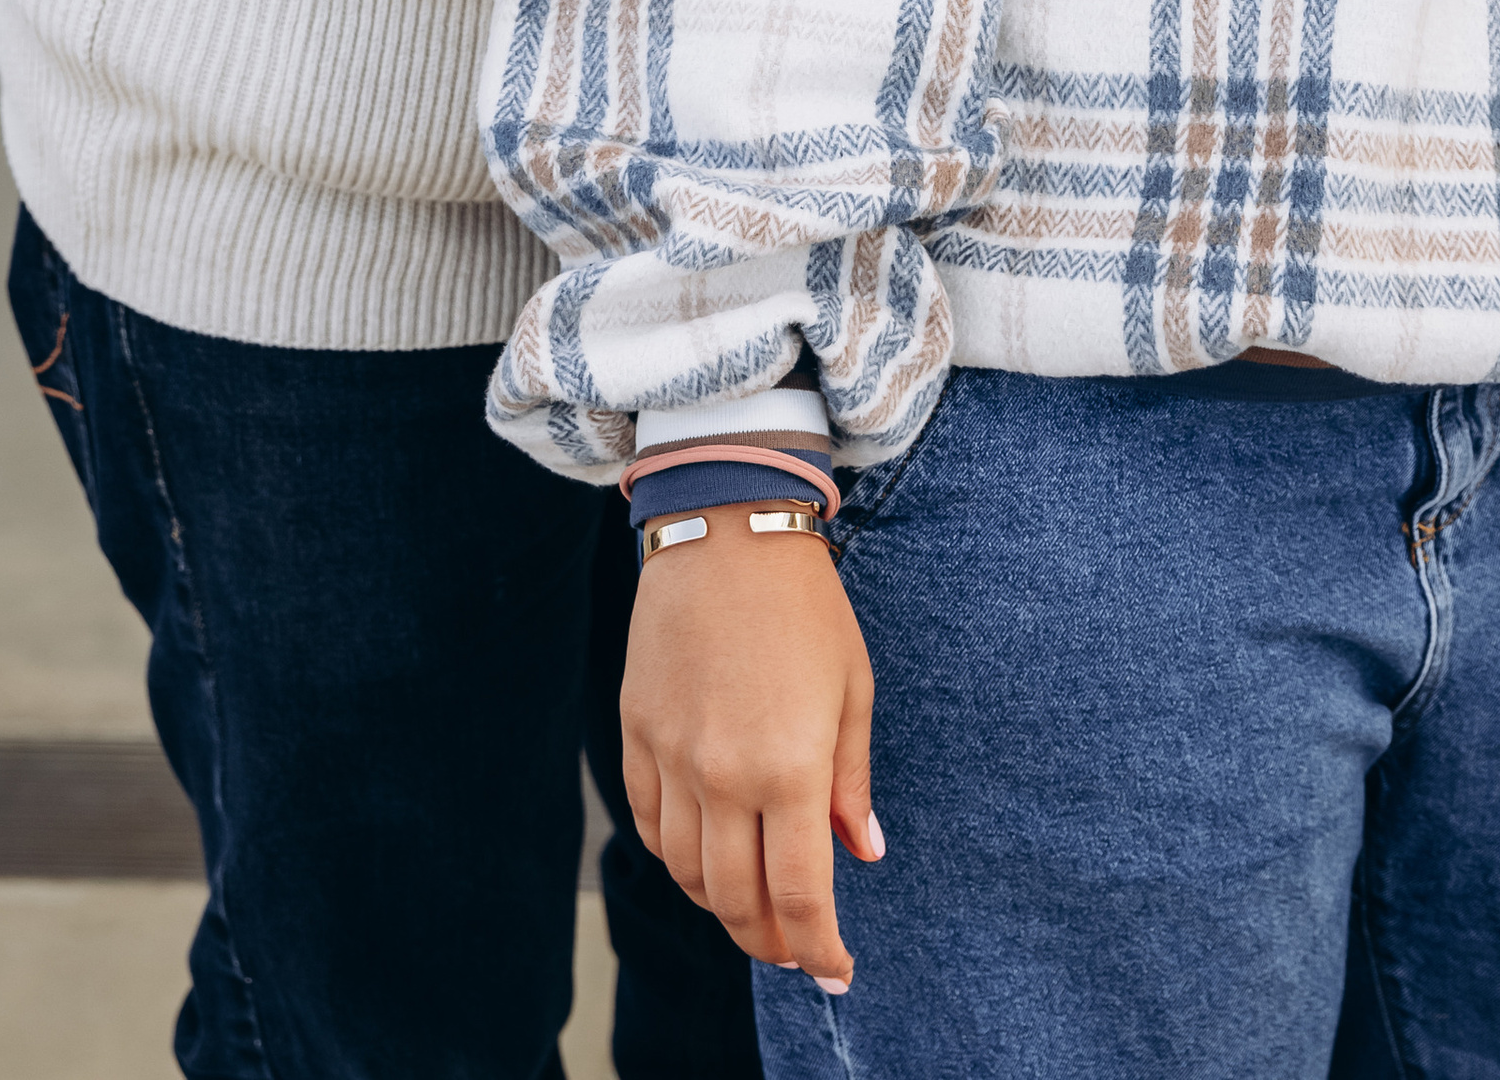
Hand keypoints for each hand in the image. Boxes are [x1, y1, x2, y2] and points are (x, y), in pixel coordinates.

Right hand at [622, 510, 881, 993]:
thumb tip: (863, 853)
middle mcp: (724, 774)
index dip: (818, 948)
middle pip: (737, 901)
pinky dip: (678, 859)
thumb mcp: (852, 689)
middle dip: (771, 941)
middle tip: (797, 949)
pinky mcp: (637, 735)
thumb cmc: (805, 607)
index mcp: (790, 766)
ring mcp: (673, 757)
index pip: (801, 895)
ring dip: (723, 907)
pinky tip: (706, 857)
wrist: (726, 529)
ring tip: (754, 909)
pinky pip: (651, 826)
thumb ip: (851, 782)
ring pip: (689, 874)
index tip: (836, 971)